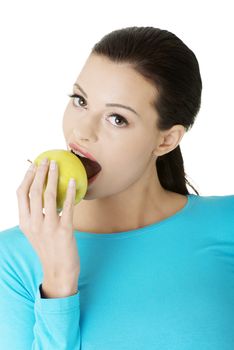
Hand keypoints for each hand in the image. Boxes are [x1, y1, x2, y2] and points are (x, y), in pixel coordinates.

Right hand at [16, 158, 79, 287]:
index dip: (27, 177)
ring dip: (53, 177)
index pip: (21, 194)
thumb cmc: (48, 249)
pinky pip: (67, 207)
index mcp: (24, 222)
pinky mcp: (64, 230)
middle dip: (40, 172)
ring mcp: (48, 227)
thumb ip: (35, 215)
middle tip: (47, 159)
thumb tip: (42, 194)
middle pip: (34, 191)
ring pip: (49, 196)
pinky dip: (70, 192)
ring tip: (57, 165)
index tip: (33, 165)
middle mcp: (33, 223)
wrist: (58, 272)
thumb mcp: (35, 232)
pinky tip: (73, 181)